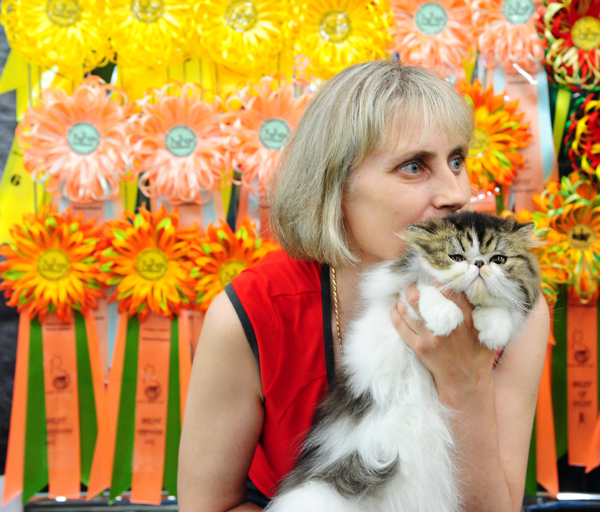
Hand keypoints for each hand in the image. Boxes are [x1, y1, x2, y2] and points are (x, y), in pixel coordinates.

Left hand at [390, 283, 496, 405]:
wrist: (466, 381)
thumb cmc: (477, 355)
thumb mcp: (485, 331)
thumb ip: (480, 312)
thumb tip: (476, 290)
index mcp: (465, 319)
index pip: (450, 293)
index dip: (437, 279)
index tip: (429, 270)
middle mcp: (447, 326)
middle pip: (424, 300)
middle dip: (414, 288)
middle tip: (411, 283)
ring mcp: (431, 337)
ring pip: (410, 311)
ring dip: (403, 299)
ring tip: (402, 294)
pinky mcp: (420, 348)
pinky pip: (402, 328)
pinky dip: (396, 316)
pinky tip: (395, 309)